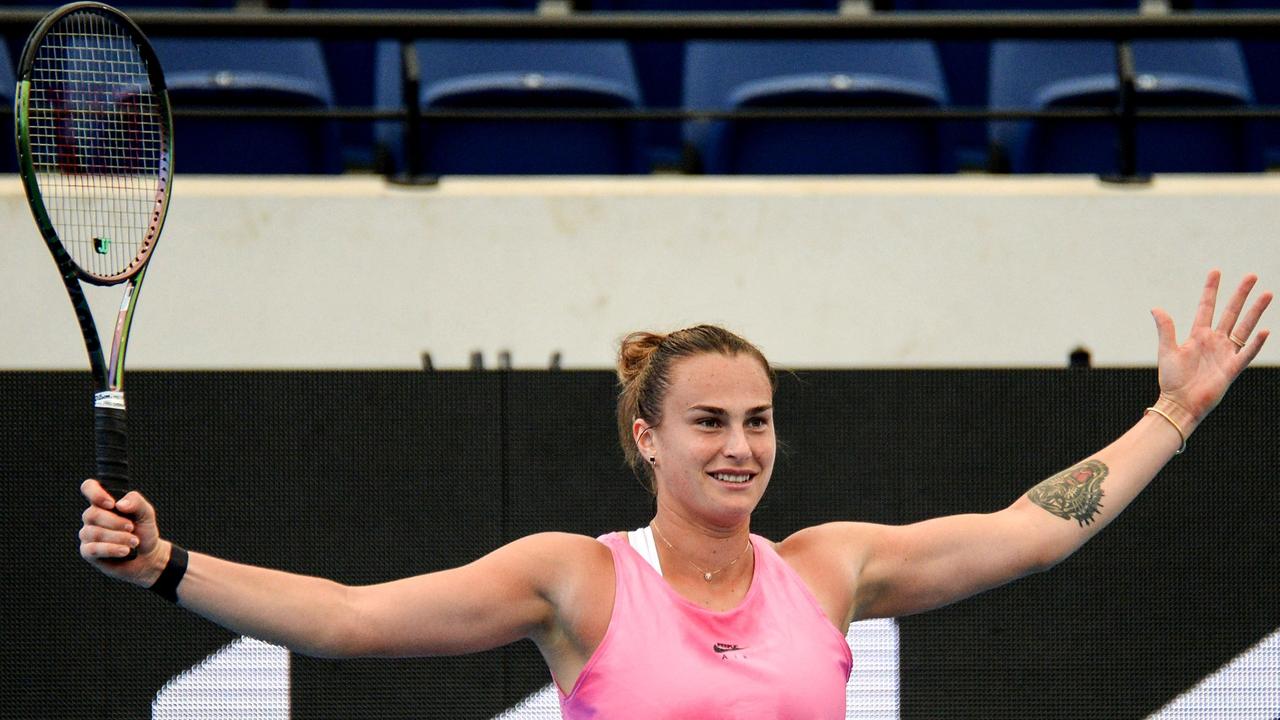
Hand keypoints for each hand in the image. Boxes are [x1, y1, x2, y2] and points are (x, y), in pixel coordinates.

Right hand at [79, 479, 167, 586]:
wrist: (147, 555)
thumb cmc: (143, 530)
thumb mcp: (146, 513)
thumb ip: (136, 502)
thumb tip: (119, 504)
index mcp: (104, 503)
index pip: (89, 487)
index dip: (96, 493)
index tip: (111, 504)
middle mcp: (92, 517)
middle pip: (93, 514)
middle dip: (116, 522)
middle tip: (132, 528)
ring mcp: (88, 534)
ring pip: (94, 532)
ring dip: (118, 537)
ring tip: (134, 542)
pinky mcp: (88, 552)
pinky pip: (93, 549)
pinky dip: (112, 549)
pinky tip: (125, 551)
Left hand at [1151, 270, 1271, 425]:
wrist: (1180, 403)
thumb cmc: (1172, 380)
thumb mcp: (1167, 351)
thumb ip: (1166, 329)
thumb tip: (1155, 307)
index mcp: (1198, 335)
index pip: (1207, 307)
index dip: (1211, 290)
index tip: (1216, 271)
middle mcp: (1215, 341)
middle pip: (1231, 313)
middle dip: (1240, 295)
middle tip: (1252, 276)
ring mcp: (1225, 354)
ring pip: (1244, 328)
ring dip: (1255, 312)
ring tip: (1266, 294)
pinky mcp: (1231, 369)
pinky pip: (1246, 354)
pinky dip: (1255, 344)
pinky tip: (1264, 331)